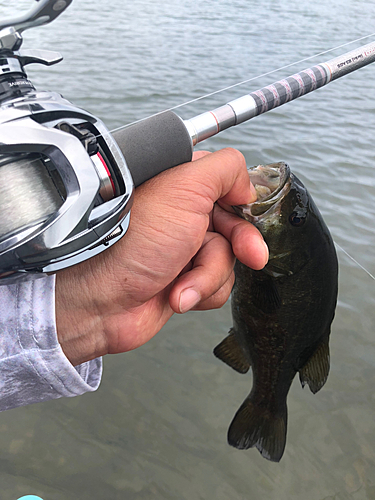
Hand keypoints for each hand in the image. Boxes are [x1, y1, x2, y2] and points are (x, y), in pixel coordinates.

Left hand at [55, 148, 267, 364]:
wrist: (102, 301)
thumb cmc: (130, 242)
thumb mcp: (183, 189)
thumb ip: (224, 170)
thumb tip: (247, 184)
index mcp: (180, 185)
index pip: (229, 183)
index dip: (242, 201)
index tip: (246, 212)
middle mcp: (183, 215)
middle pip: (236, 225)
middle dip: (241, 244)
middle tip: (251, 255)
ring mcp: (184, 249)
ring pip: (229, 259)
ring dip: (210, 274)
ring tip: (182, 281)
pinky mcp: (185, 279)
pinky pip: (218, 285)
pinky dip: (201, 291)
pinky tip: (178, 295)